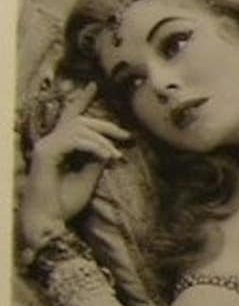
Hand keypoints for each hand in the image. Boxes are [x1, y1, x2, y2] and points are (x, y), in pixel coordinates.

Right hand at [19, 82, 131, 242]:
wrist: (51, 220)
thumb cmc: (66, 202)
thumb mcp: (89, 176)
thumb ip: (97, 158)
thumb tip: (111, 147)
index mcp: (59, 146)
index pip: (70, 117)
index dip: (81, 100)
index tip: (93, 85)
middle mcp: (49, 142)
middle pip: (79, 120)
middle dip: (105, 126)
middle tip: (126, 136)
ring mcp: (45, 147)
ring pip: (79, 128)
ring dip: (103, 141)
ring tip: (115, 156)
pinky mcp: (46, 153)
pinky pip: (75, 140)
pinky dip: (94, 147)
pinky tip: (107, 157)